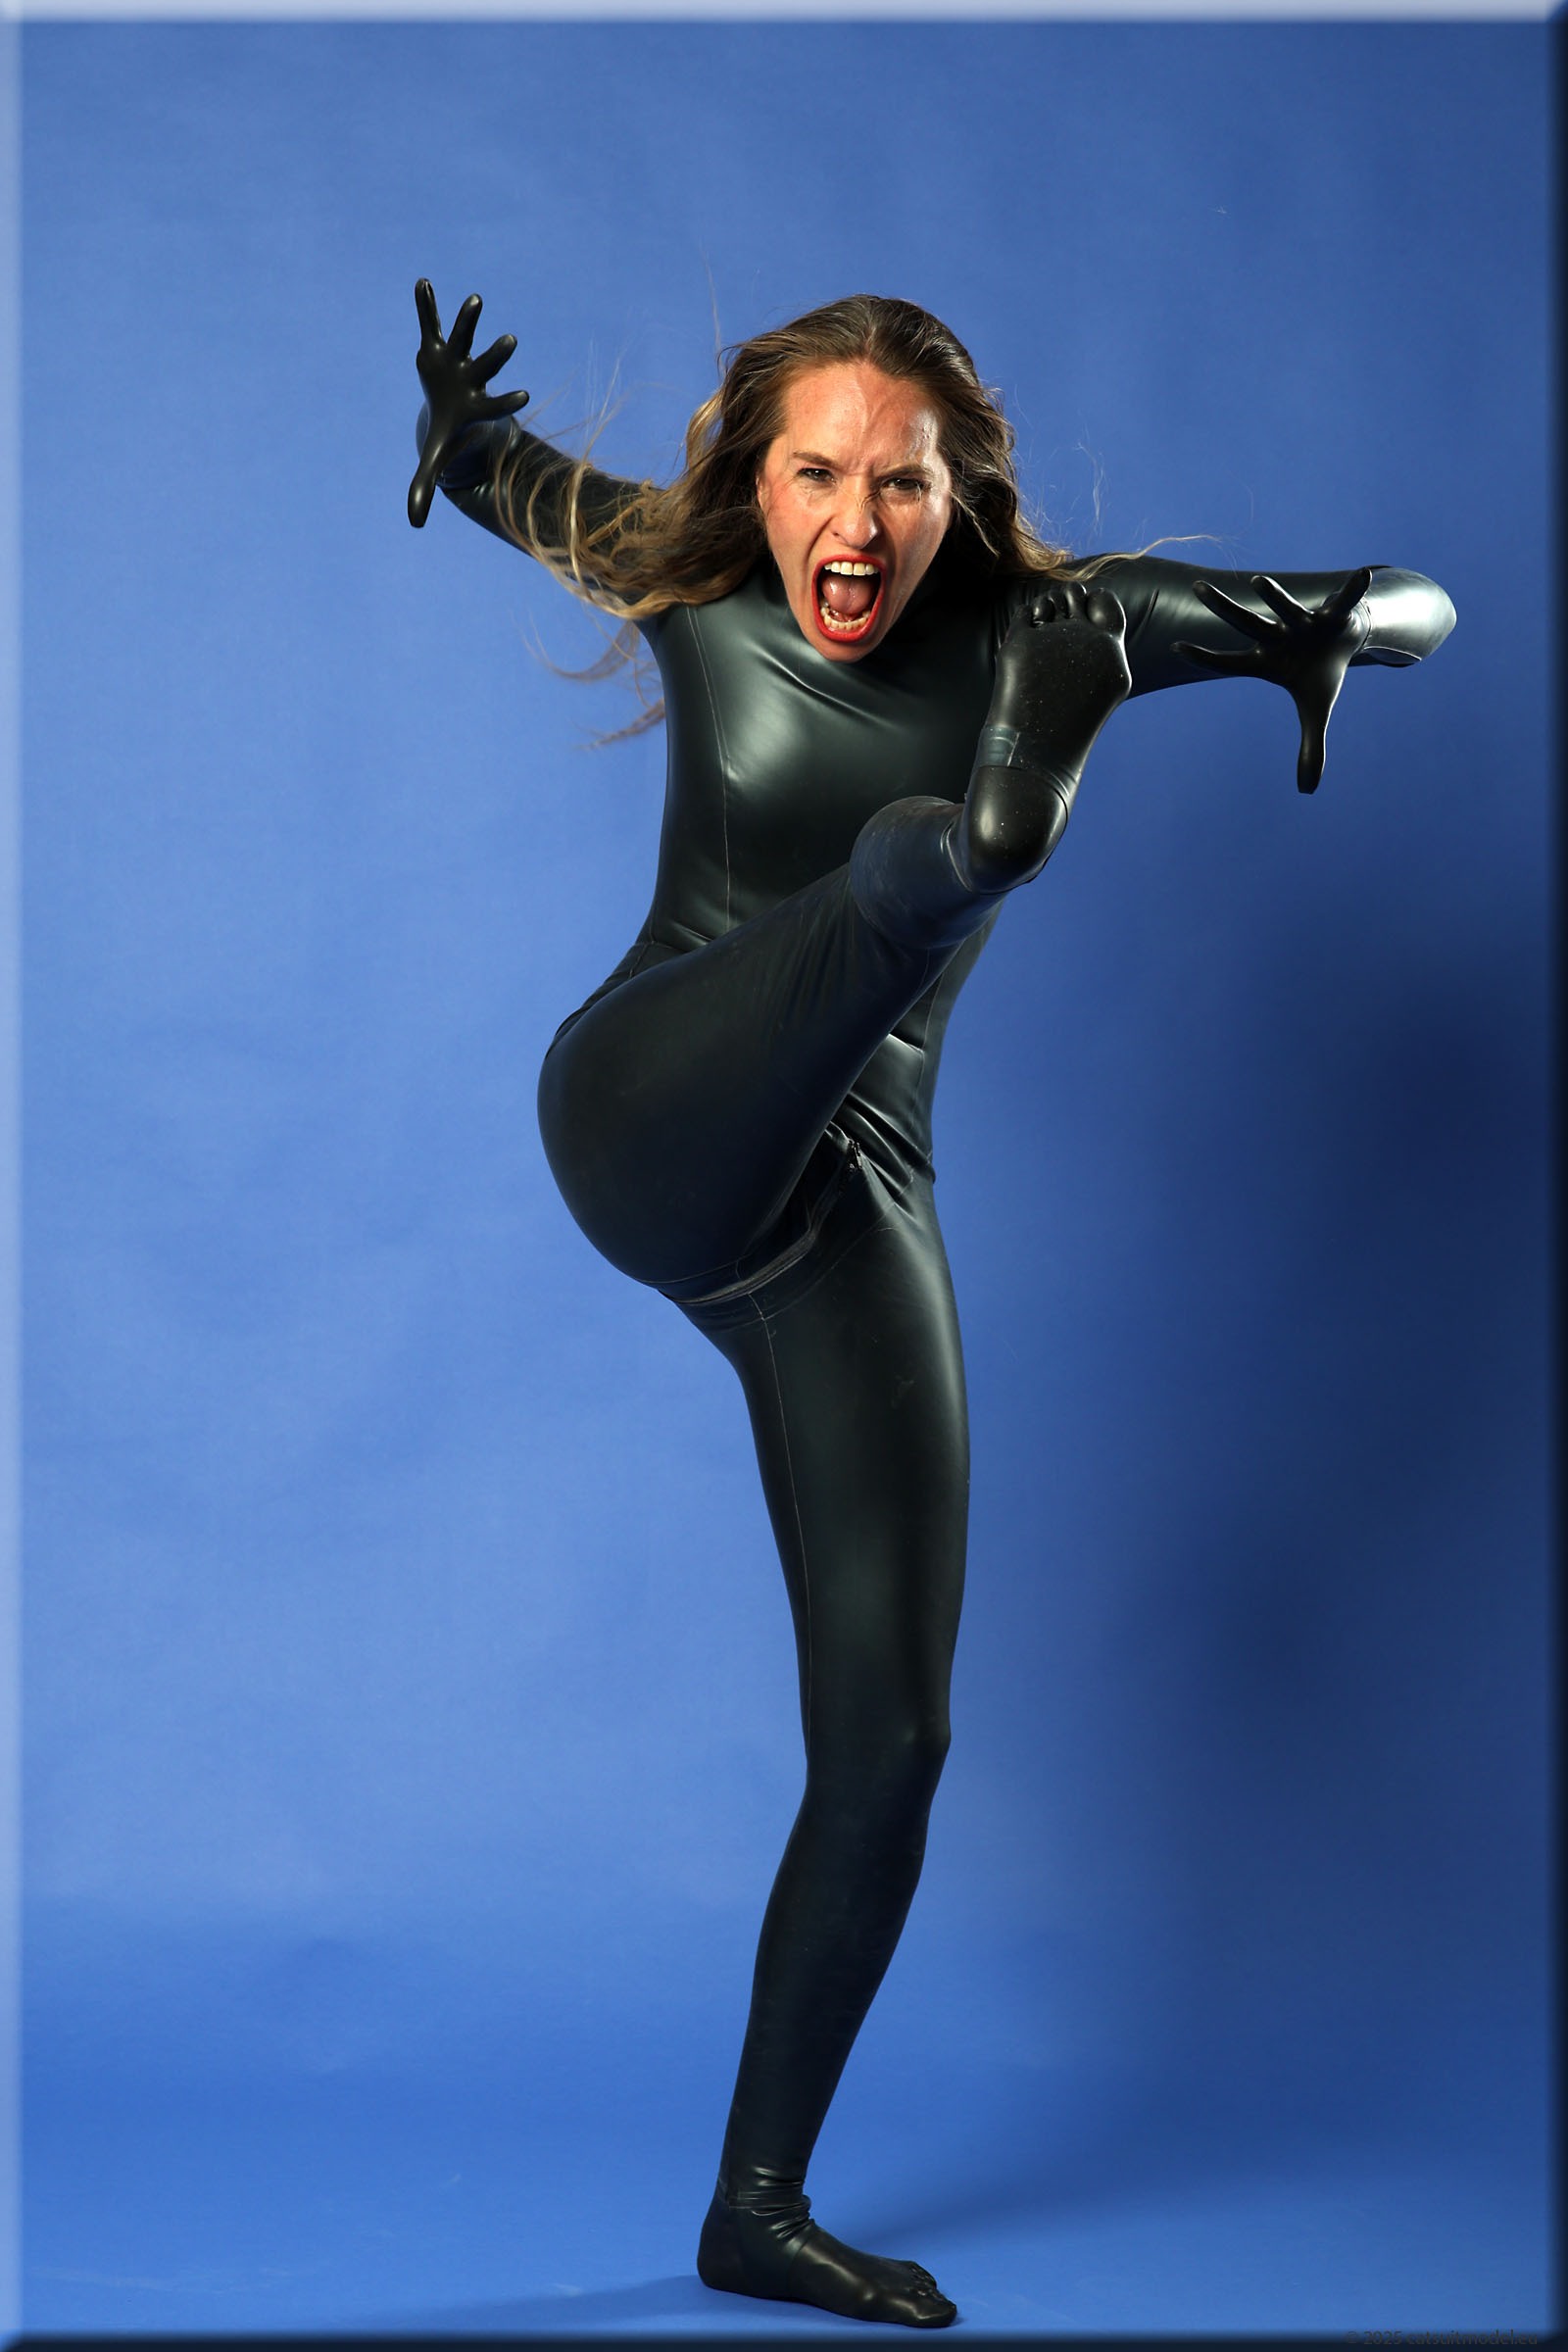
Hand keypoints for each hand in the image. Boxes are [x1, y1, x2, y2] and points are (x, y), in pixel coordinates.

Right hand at [408, 279, 529, 528]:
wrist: (450, 406)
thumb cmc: (449, 433)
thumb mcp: (435, 460)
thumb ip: (426, 486)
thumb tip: (415, 523)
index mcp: (477, 407)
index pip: (496, 406)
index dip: (508, 402)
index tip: (525, 397)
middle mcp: (472, 379)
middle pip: (488, 366)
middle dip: (497, 356)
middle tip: (512, 342)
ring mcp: (457, 359)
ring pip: (465, 337)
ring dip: (469, 320)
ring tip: (475, 300)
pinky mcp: (438, 344)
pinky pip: (430, 321)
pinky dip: (426, 304)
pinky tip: (422, 282)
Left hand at [1173, 566, 1373, 792]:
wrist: (1345, 640)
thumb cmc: (1321, 674)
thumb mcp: (1317, 712)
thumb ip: (1310, 747)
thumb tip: (1307, 789)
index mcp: (1268, 661)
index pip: (1229, 662)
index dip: (1204, 658)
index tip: (1174, 647)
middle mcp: (1279, 637)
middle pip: (1245, 622)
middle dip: (1222, 607)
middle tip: (1198, 588)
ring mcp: (1302, 621)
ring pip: (1284, 607)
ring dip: (1274, 596)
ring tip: (1257, 582)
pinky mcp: (1332, 612)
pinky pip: (1343, 599)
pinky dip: (1353, 589)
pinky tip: (1363, 574)